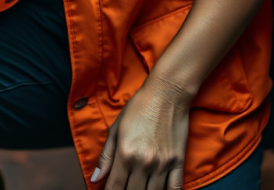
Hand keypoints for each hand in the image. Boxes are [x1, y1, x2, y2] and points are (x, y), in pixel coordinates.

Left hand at [91, 74, 190, 189]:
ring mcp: (163, 164)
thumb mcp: (116, 128)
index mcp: (125, 153)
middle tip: (125, 187)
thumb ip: (106, 156)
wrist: (167, 93)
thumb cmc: (139, 107)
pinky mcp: (178, 162)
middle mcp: (144, 162)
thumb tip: (95, 179)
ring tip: (138, 187)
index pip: (115, 188)